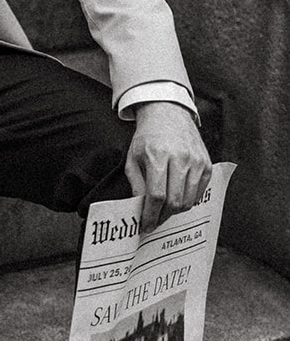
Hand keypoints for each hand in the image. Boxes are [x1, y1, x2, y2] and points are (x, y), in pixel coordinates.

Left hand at [125, 100, 210, 232]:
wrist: (168, 114)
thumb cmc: (147, 138)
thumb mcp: (133, 158)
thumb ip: (136, 185)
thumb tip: (140, 210)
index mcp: (158, 156)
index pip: (157, 195)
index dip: (151, 215)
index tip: (145, 226)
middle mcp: (180, 158)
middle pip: (175, 201)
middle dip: (163, 217)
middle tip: (155, 221)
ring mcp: (196, 161)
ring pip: (189, 200)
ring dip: (176, 211)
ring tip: (164, 210)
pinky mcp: (207, 164)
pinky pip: (199, 193)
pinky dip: (188, 200)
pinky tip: (177, 196)